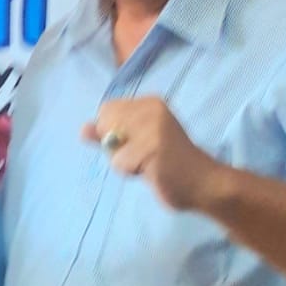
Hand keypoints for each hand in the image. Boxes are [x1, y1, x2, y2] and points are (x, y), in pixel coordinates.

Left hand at [83, 96, 222, 210]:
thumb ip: (109, 135)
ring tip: (149, 164)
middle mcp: (151, 108)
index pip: (106, 111)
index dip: (113, 132)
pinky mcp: (153, 147)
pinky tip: (152, 171)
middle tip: (144, 155)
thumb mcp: (137, 144)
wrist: (203, 183)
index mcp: (149, 103)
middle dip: (116, 147)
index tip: (139, 143)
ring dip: (124, 163)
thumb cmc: (169, 164)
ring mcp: (153, 127)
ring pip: (110, 146)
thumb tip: (82, 129)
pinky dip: (131, 172)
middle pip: (104, 125)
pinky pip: (119, 162)